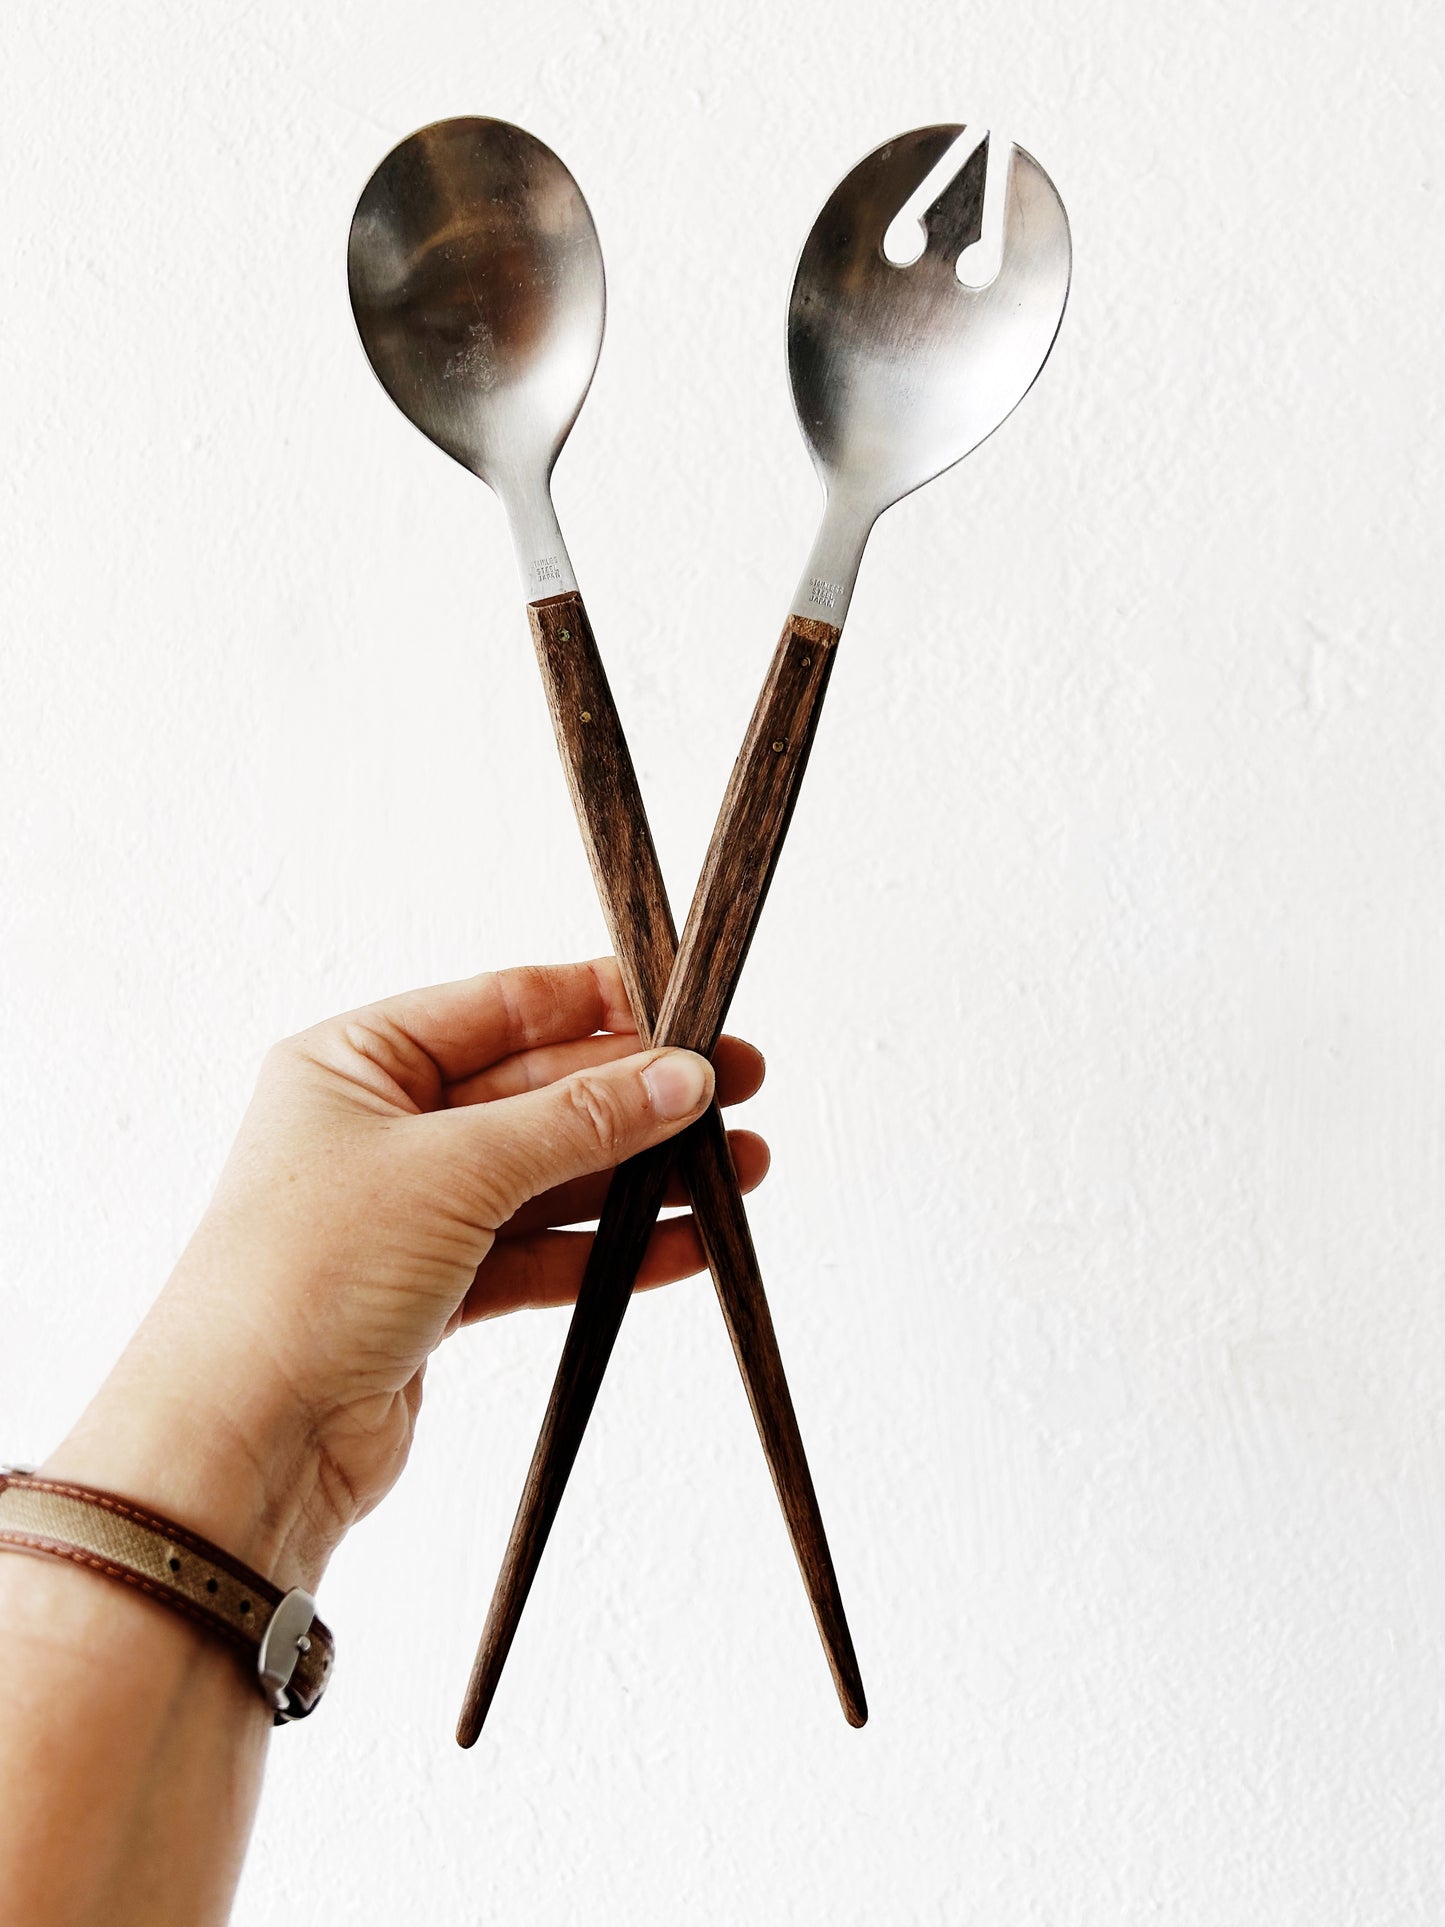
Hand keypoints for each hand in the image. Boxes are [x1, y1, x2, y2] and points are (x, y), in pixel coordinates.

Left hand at [42, 960, 765, 1587]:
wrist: (246, 1444)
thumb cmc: (303, 1279)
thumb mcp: (455, 1169)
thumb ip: (577, 1120)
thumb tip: (681, 1078)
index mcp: (356, 1062)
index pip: (501, 1006)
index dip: (601, 1007)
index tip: (691, 1013)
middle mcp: (380, 1129)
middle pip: (537, 1092)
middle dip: (640, 1099)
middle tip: (737, 1094)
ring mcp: (410, 1213)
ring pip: (550, 1177)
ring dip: (641, 1177)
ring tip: (739, 1172)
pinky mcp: (437, 1292)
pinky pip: (543, 1253)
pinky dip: (612, 1251)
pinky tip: (688, 1246)